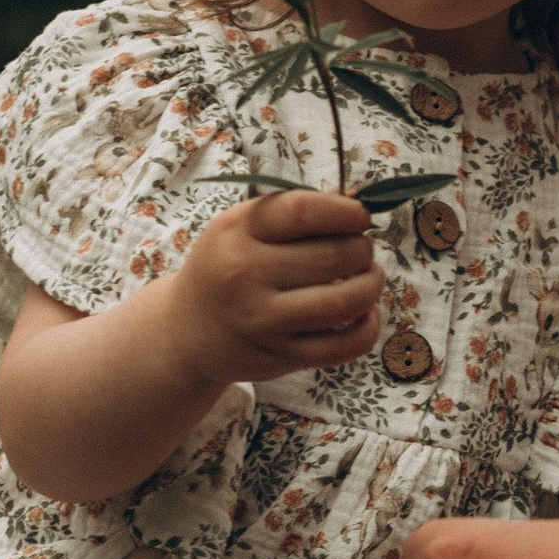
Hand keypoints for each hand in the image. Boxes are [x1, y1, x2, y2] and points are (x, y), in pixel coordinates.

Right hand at [171, 189, 379, 376]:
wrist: (187, 330)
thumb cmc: (226, 266)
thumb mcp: (242, 227)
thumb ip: (294, 211)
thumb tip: (360, 201)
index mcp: (238, 233)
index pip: (302, 212)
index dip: (344, 212)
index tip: (360, 216)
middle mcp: (246, 276)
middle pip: (332, 256)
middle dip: (362, 249)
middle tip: (362, 249)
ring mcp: (263, 321)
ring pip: (344, 303)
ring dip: (371, 285)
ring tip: (369, 276)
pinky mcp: (280, 357)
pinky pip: (343, 346)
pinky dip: (368, 327)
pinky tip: (365, 312)